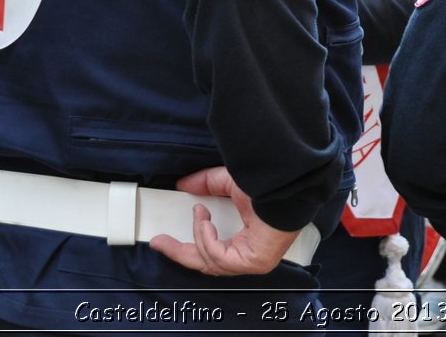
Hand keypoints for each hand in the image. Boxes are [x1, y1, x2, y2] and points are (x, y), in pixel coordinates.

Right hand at [150, 167, 298, 276]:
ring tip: (200, 212)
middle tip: (159, 241)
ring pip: (209, 262)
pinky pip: (217, 257)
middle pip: (206, 263)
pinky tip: (206, 222)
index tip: (166, 239)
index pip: (212, 252)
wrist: (285, 185)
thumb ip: (206, 184)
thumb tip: (184, 185)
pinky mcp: (251, 262)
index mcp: (245, 239)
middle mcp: (249, 254)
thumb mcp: (229, 182)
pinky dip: (206, 239)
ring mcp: (251, 261)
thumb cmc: (269, 184)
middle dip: (179, 252)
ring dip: (197, 236)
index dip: (188, 246)